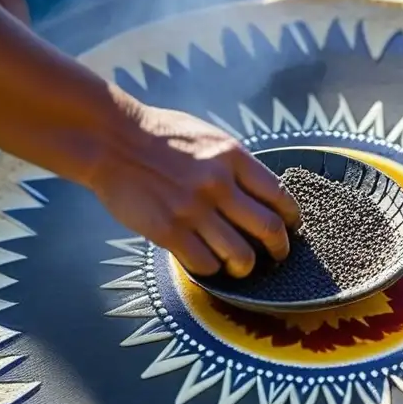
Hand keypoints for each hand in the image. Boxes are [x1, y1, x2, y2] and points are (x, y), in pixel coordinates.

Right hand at [92, 100, 301, 277]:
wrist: (111, 139)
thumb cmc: (158, 135)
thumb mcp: (207, 137)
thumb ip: (233, 163)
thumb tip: (258, 190)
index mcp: (232, 157)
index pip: (280, 196)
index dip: (291, 218)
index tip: (290, 226)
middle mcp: (219, 185)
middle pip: (269, 230)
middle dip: (279, 249)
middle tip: (277, 255)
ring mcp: (194, 210)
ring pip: (241, 256)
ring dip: (245, 266)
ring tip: (239, 265)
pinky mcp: (168, 232)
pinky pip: (205, 264)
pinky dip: (211, 268)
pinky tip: (206, 260)